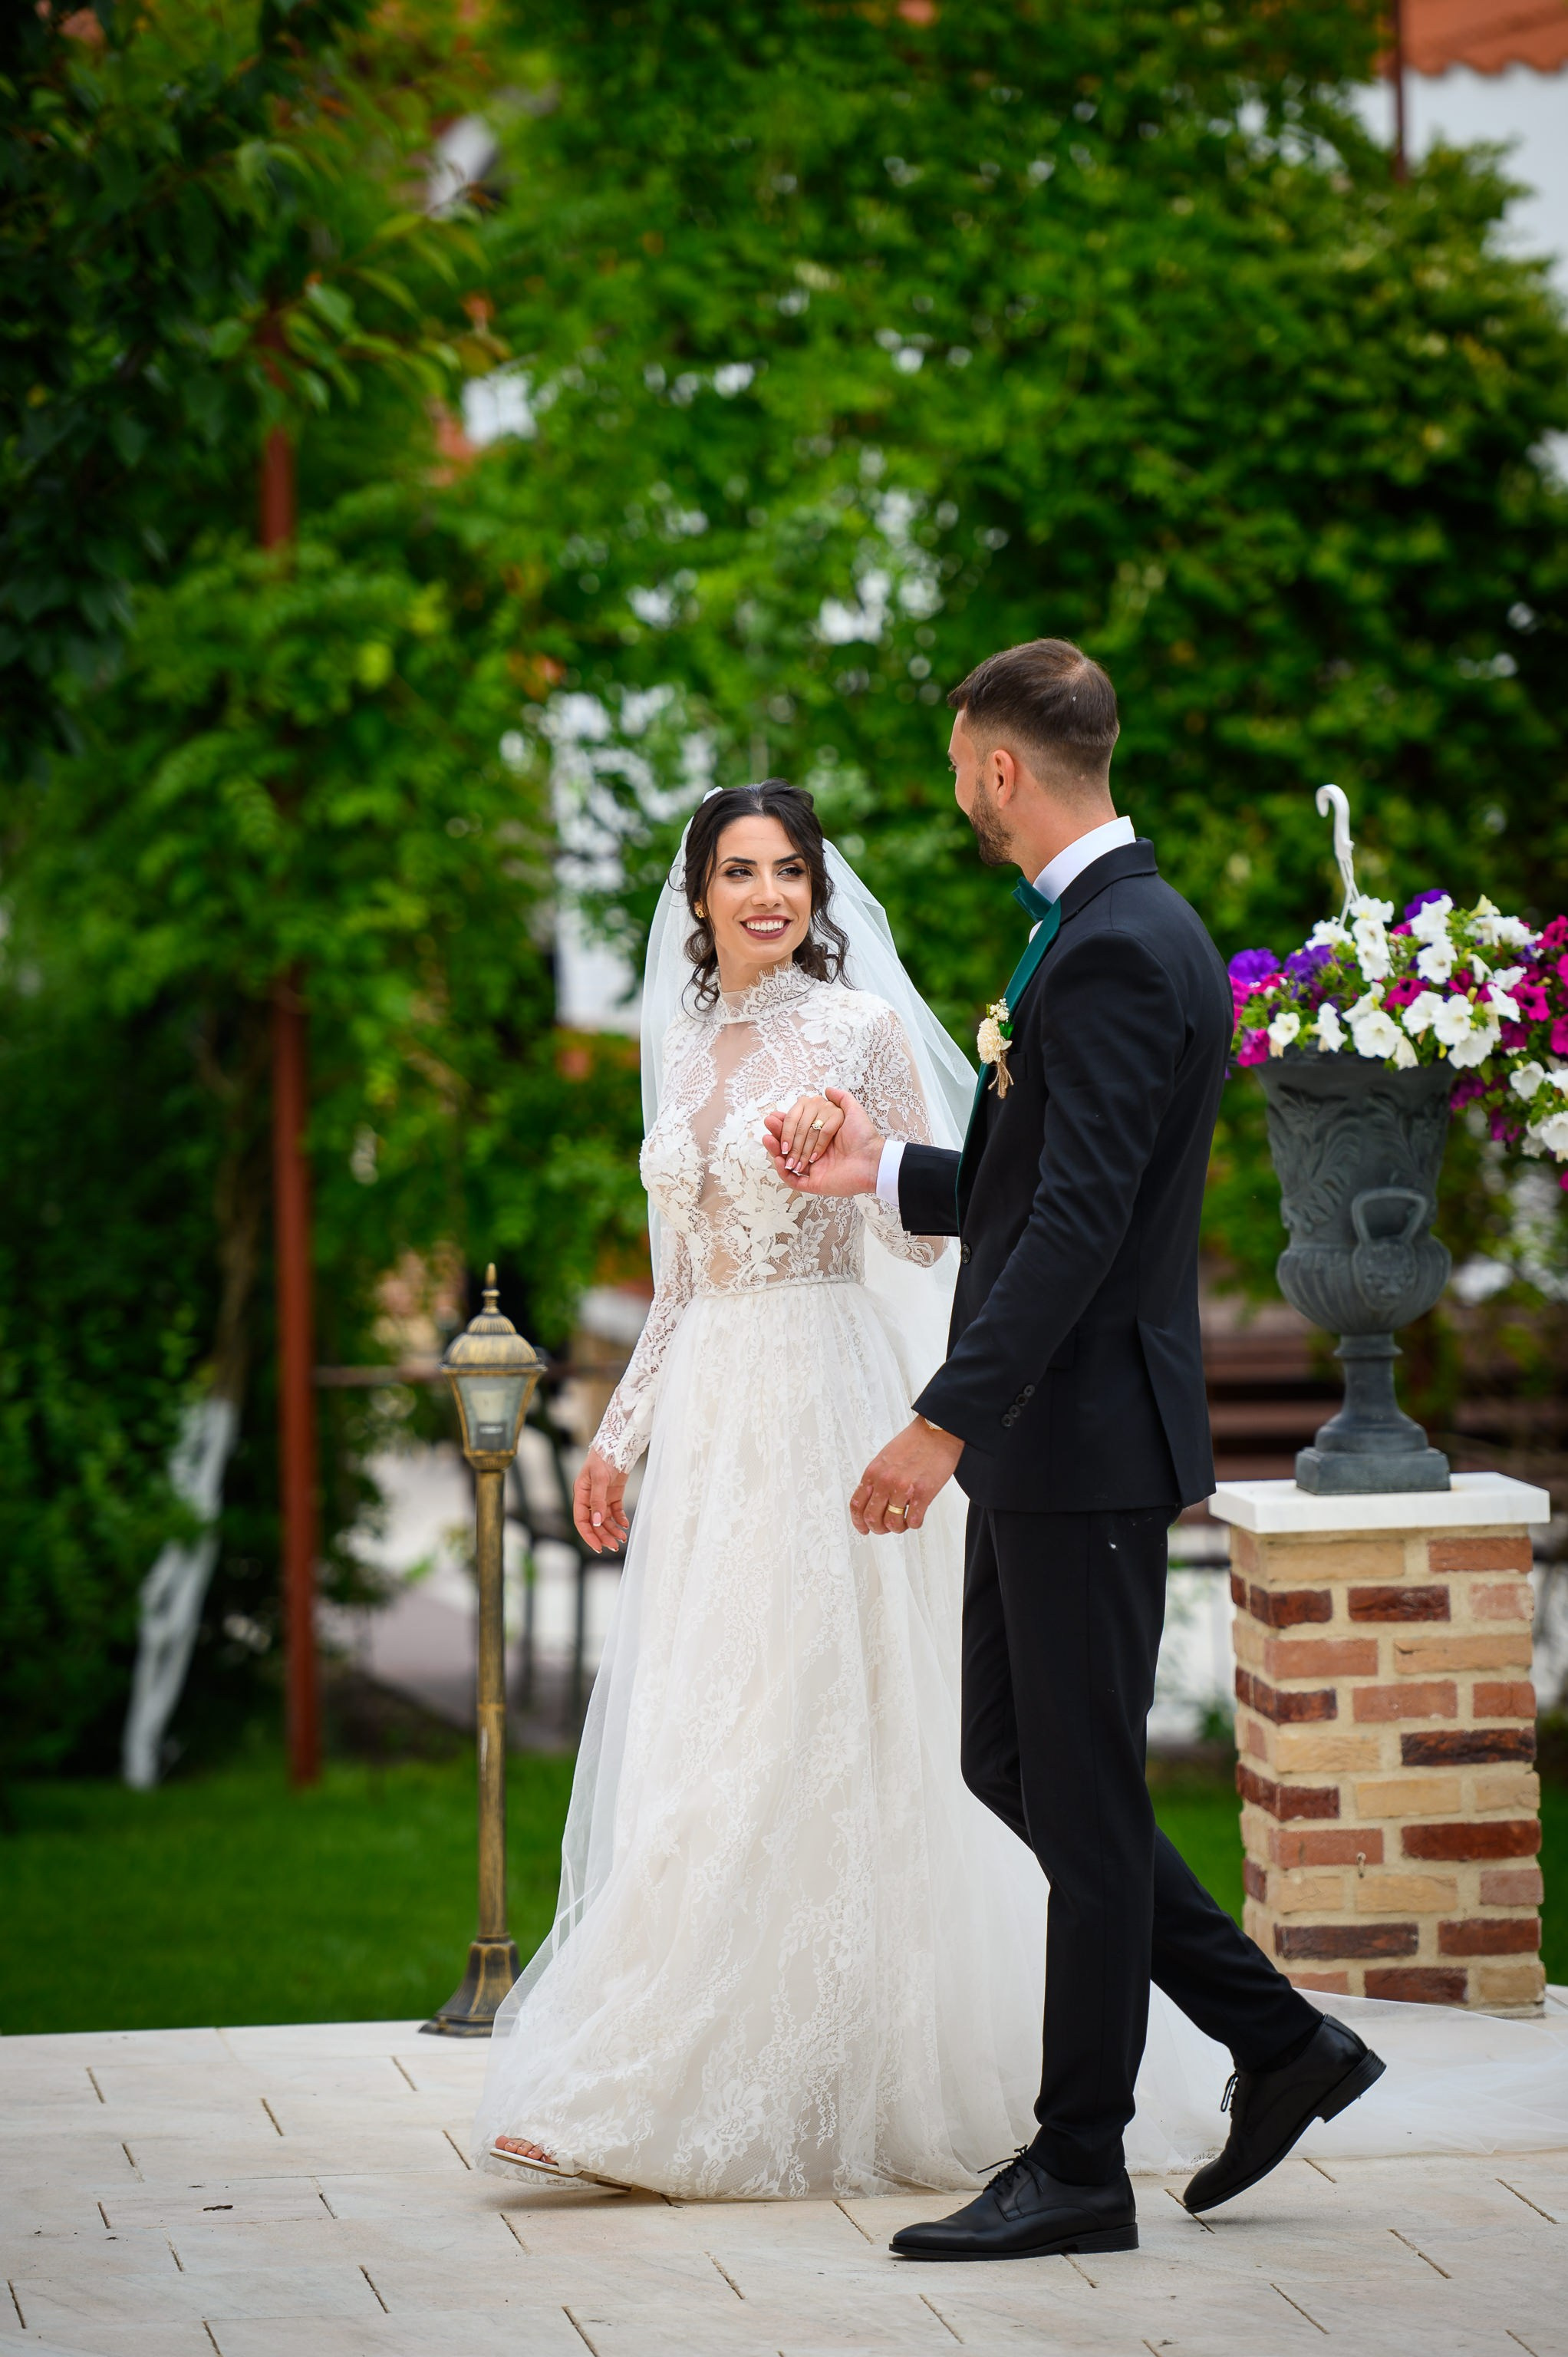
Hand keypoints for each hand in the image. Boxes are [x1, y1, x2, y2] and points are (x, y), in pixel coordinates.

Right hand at [572, 1446, 629, 1554]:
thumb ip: (598, 1501)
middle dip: (604, 1535)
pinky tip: (625, 1525)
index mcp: (581, 1494)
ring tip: (623, 1538)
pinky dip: (620, 1519)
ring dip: (613, 1529)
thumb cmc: (603, 1457)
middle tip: (615, 1546)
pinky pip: (615, 1511)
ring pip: (605, 1519)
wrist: (618, 1443)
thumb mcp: (599, 1479)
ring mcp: (602, 1496)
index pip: (581, 1520)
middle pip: (594, 1522)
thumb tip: (596, 1522)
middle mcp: (589, 1497)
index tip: (598, 1547)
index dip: (589, 1535)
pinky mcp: (613, 1494)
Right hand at [762, 1086, 882, 1196]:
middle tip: (770, 1124)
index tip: (775, 1115)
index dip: (785, 1122)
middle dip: (778, 1133)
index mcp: (820, 1137)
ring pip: (786, 1160)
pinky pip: (792, 1180)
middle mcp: (814, 1152)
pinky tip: (780, 1158)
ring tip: (768, 1138)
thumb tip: (827, 1089)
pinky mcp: (813, 1183)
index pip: (797, 1129)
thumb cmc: (864, 1138)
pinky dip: (782, 1171)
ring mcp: (813, 1169)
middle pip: (789, 1143)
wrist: (872, 1160)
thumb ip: (841, 1099)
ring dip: (775, 1149)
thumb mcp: (852, 1112)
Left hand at [851, 1417, 963, 1535]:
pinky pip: (913, 1521)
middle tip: (886, 1528)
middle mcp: (885, 1482)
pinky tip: (917, 1516)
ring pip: (892, 1523)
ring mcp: (903, 1489)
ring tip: (904, 1521)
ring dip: (898, 1527)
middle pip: (872, 1518)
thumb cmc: (914, 1442)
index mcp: (873, 1472)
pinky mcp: (923, 1493)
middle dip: (879, 1529)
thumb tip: (874, 1500)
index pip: (857, 1504)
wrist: (937, 1431)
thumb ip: (877, 1478)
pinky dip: (914, 1523)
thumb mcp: (885, 1458)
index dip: (858, 1522)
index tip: (864, 1528)